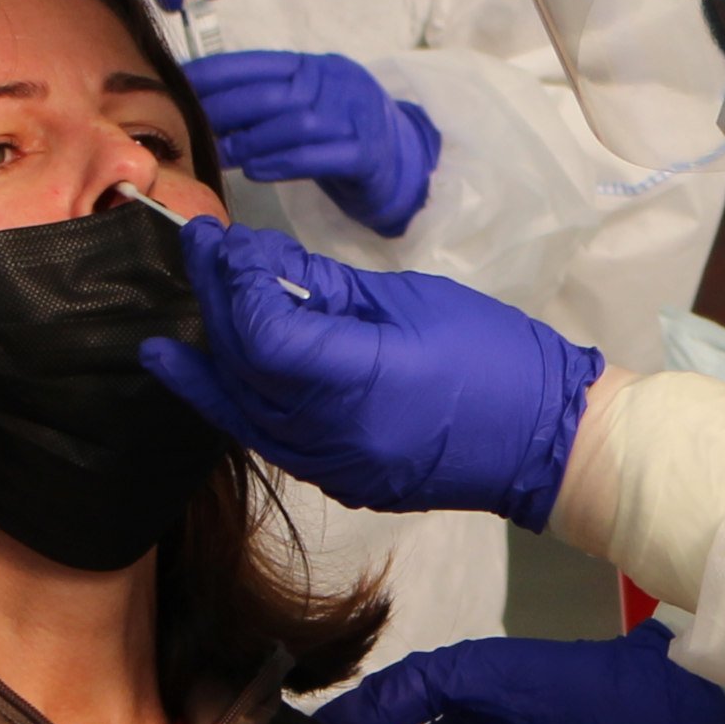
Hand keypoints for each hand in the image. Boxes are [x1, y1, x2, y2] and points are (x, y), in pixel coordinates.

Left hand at [142, 218, 599, 525]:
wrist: (548, 440)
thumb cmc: (495, 354)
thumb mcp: (412, 301)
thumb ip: (327, 287)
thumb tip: (260, 261)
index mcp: (363, 380)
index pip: (264, 334)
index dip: (237, 283)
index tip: (228, 240)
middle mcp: (335, 436)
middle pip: (245, 368)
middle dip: (216, 303)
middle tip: (199, 249)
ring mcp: (334, 468)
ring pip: (244, 412)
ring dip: (208, 364)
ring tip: (175, 325)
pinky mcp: (338, 483)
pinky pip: (268, 439)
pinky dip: (235, 404)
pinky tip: (208, 379)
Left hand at [185, 49, 441, 236]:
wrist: (405, 162)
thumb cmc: (343, 135)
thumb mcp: (310, 105)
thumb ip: (269, 100)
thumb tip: (205, 104)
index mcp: (318, 68)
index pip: (261, 63)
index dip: (218, 72)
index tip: (179, 82)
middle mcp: (338, 85)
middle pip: (274, 92)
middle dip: (226, 108)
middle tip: (192, 125)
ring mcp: (357, 118)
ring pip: (295, 124)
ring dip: (251, 140)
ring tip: (220, 154)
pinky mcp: (367, 154)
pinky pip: (320, 157)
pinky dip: (283, 163)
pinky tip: (256, 171)